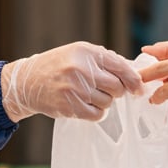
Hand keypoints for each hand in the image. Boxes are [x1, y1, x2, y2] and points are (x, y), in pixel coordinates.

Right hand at [2, 42, 143, 121]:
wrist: (28, 82)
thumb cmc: (59, 66)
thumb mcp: (80, 53)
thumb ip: (106, 60)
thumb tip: (135, 74)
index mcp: (87, 52)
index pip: (121, 68)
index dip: (134, 80)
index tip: (139, 89)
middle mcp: (81, 69)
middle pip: (117, 87)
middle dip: (115, 91)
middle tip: (104, 89)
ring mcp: (75, 89)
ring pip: (108, 102)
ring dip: (103, 102)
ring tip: (88, 94)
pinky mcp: (70, 107)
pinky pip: (97, 115)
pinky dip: (96, 112)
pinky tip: (85, 105)